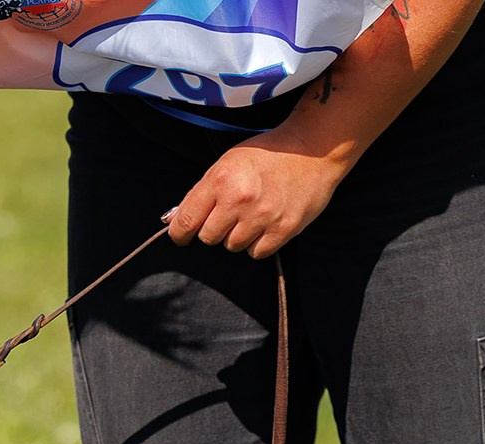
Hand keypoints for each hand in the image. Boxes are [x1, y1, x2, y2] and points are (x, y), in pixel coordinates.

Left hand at [166, 137, 343, 259]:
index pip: (185, 222)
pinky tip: (266, 224)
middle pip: (208, 238)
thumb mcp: (227, 163)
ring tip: (252, 215)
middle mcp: (239, 199)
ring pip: (232, 246)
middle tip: (229, 214)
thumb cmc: (266, 155)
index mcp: (220, 179)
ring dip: (238, 236)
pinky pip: (256, 253)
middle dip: (214, 229)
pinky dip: (258, 243)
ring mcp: (262, 216)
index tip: (182, 236)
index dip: (179, 234)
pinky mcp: (284, 229)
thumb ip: (200, 194)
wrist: (312, 150)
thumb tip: (171, 222)